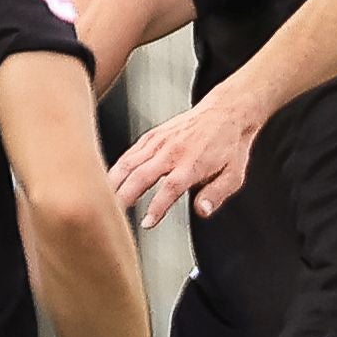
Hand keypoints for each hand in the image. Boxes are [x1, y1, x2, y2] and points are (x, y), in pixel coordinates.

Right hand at [107, 91, 262, 229]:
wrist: (226, 112)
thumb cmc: (229, 145)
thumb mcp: (233, 176)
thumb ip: (216, 195)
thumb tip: (202, 211)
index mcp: (192, 164)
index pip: (169, 189)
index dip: (156, 208)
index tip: (146, 223)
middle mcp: (172, 152)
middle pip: (141, 176)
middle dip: (124, 198)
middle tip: (114, 216)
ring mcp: (159, 142)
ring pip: (129, 164)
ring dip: (114, 184)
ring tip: (103, 201)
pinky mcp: (152, 136)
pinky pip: (130, 153)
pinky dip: (117, 168)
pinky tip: (109, 181)